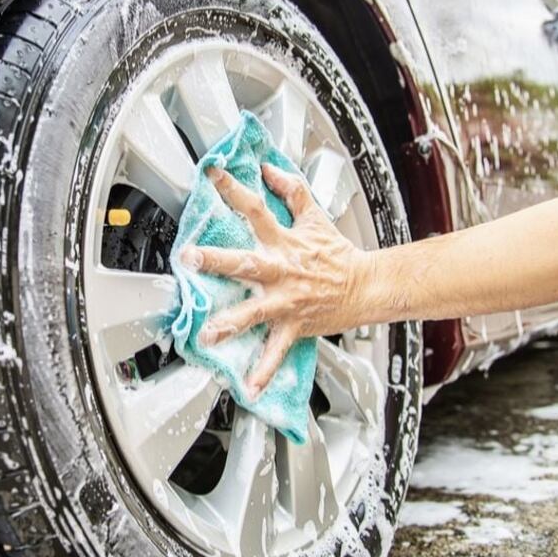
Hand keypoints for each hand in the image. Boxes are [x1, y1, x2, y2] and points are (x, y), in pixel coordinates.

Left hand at [180, 164, 372, 398]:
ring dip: (231, 323)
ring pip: (255, 311)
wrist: (367, 286)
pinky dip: (264, 371)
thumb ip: (291, 190)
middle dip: (217, 260)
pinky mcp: (294, 325)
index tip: (212, 175)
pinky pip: (277, 350)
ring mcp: (287, 300)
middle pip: (246, 261)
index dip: (234, 189)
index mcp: (284, 241)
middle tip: (190, 257)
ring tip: (208, 334)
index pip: (256, 209)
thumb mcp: (314, 216)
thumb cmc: (337, 254)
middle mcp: (282, 270)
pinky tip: (248, 387)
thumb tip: (269, 168)